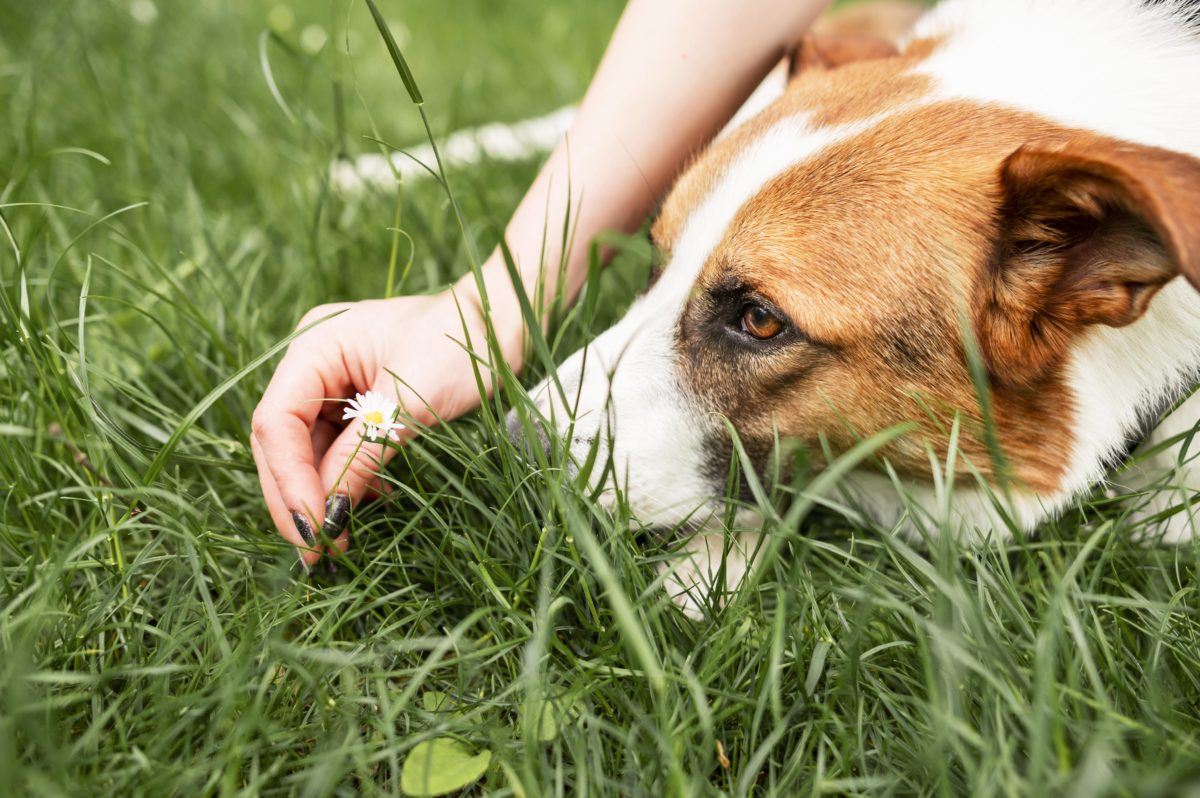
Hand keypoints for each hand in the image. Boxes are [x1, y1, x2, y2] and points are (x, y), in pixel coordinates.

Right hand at [251, 285, 515, 566]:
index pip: (276, 422)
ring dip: (323, 497)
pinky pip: (338, 452)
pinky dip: (348, 484)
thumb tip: (328, 517)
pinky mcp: (358, 406)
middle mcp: (313, 365)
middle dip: (297, 497)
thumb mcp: (409, 405)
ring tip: (340, 542)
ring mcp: (333, 386)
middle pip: (283, 442)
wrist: (500, 325)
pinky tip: (367, 508)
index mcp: (314, 347)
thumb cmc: (460, 347)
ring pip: (308, 453)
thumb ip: (362, 457)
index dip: (287, 480)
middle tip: (318, 553)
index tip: (313, 528)